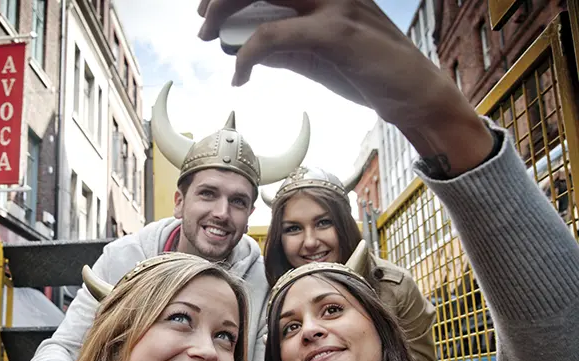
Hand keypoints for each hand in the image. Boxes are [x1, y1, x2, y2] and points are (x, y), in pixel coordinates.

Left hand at [197, 0, 493, 175]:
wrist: (414, 95)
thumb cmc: (368, 72)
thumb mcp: (318, 53)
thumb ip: (285, 44)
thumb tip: (247, 43)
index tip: (209, 8)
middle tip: (202, 21)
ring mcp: (335, 3)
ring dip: (225, 10)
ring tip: (208, 36)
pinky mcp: (335, 31)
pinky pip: (273, 34)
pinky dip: (247, 54)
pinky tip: (239, 75)